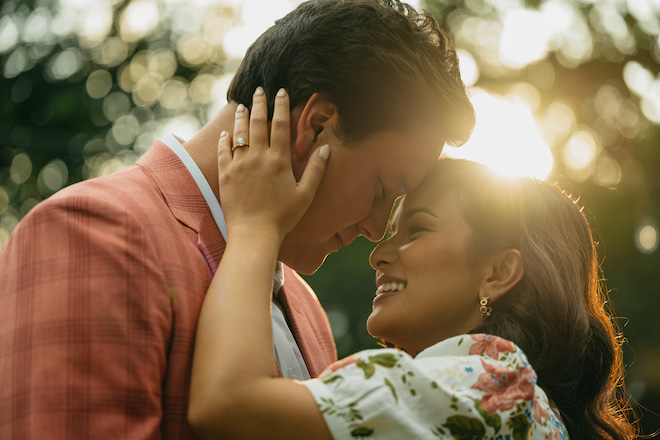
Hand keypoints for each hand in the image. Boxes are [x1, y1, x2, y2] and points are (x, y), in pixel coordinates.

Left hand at [217, 87, 328, 242]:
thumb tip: (325, 149)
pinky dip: (225, 139)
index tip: (280, 92)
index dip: (281, 106)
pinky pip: (223, 151)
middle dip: (259, 104)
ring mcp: (239, 165)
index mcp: (279, 160)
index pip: (280, 125)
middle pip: (257, 123)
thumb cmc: (283, 217)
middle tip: (259, 90)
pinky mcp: (225, 175)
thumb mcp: (305, 195)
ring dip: (241, 117)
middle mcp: (258, 157)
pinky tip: (226, 133)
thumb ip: (316, 170)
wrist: (254, 233)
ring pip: (239, 133)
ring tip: (242, 106)